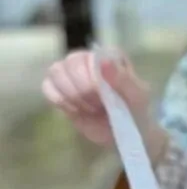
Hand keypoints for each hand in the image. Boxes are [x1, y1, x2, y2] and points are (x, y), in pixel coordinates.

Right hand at [42, 49, 164, 159]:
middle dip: (81, 89)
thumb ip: (123, 79)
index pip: (91, 56)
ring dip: (70, 94)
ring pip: (55, 71)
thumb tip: (103, 61)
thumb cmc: (136, 109)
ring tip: (87, 108)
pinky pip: (47, 86)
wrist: (128, 132)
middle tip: (96, 105)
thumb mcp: (137, 96)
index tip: (103, 95)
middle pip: (70, 63)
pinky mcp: (62, 90)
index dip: (93, 77)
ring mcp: (74, 74)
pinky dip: (58, 99)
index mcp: (111, 56)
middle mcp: (90, 59)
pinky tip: (74, 110)